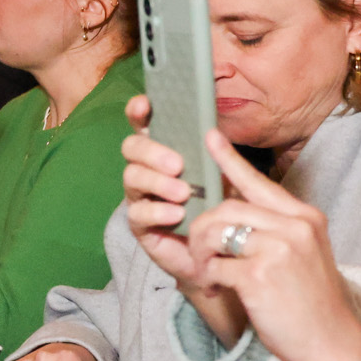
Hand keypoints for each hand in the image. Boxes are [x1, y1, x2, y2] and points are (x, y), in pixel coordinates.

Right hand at [120, 94, 245, 335]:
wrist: (223, 255)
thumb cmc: (224, 209)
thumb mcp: (229, 179)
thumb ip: (219, 155)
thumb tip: (213, 131)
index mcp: (168, 150)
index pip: (145, 124)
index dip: (140, 111)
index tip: (146, 105)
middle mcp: (149, 169)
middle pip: (132, 148)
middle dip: (151, 151)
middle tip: (178, 163)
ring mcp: (142, 196)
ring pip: (131, 177)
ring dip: (157, 181)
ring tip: (183, 192)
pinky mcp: (141, 226)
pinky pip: (138, 213)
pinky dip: (157, 211)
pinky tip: (176, 214)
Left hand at [185, 143, 360, 360]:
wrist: (335, 345)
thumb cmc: (314, 305)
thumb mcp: (305, 255)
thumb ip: (277, 230)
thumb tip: (233, 210)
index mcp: (305, 217)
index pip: (260, 181)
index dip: (230, 160)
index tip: (208, 138)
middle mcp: (294, 227)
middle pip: (226, 208)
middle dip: (203, 230)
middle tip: (201, 255)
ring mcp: (278, 250)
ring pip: (216, 231)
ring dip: (202, 254)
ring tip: (208, 274)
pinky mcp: (260, 276)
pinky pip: (215, 266)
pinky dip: (209, 281)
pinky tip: (217, 292)